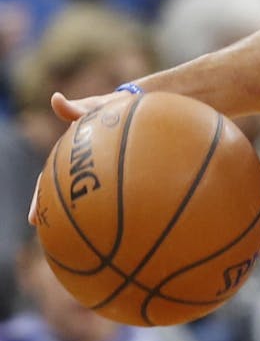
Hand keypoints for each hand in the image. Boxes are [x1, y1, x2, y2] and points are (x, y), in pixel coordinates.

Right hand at [28, 91, 130, 225]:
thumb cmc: (116, 107)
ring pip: (91, 197)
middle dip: (56, 214)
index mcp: (70, 154)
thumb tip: (56, 100)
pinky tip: (128, 227)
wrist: (142, 107)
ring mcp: (102, 170)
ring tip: (85, 240)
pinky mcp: (123, 171)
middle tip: (52, 236)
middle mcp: (83, 166)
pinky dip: (120, 208)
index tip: (34, 219)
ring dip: (85, 217)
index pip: (49, 180)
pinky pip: (120, 192)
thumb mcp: (97, 107)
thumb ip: (77, 109)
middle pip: (64, 194)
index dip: (41, 200)